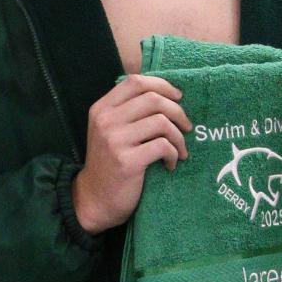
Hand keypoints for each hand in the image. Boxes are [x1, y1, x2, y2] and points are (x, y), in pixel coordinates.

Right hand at [72, 74, 189, 233]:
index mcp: (101, 108)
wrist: (94, 199)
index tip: (178, 98)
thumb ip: (129, 110)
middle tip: (186, 127)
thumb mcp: (110, 130)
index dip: (162, 85)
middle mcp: (105, 120)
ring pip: (161, 122)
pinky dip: (174, 154)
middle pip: (153, 99)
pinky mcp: (127, 161)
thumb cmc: (110, 162)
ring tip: (180, 149)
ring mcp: (114, 140)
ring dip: (179, 136)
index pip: (136, 81)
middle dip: (177, 111)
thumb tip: (169, 94)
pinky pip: (163, 146)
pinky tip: (171, 163)